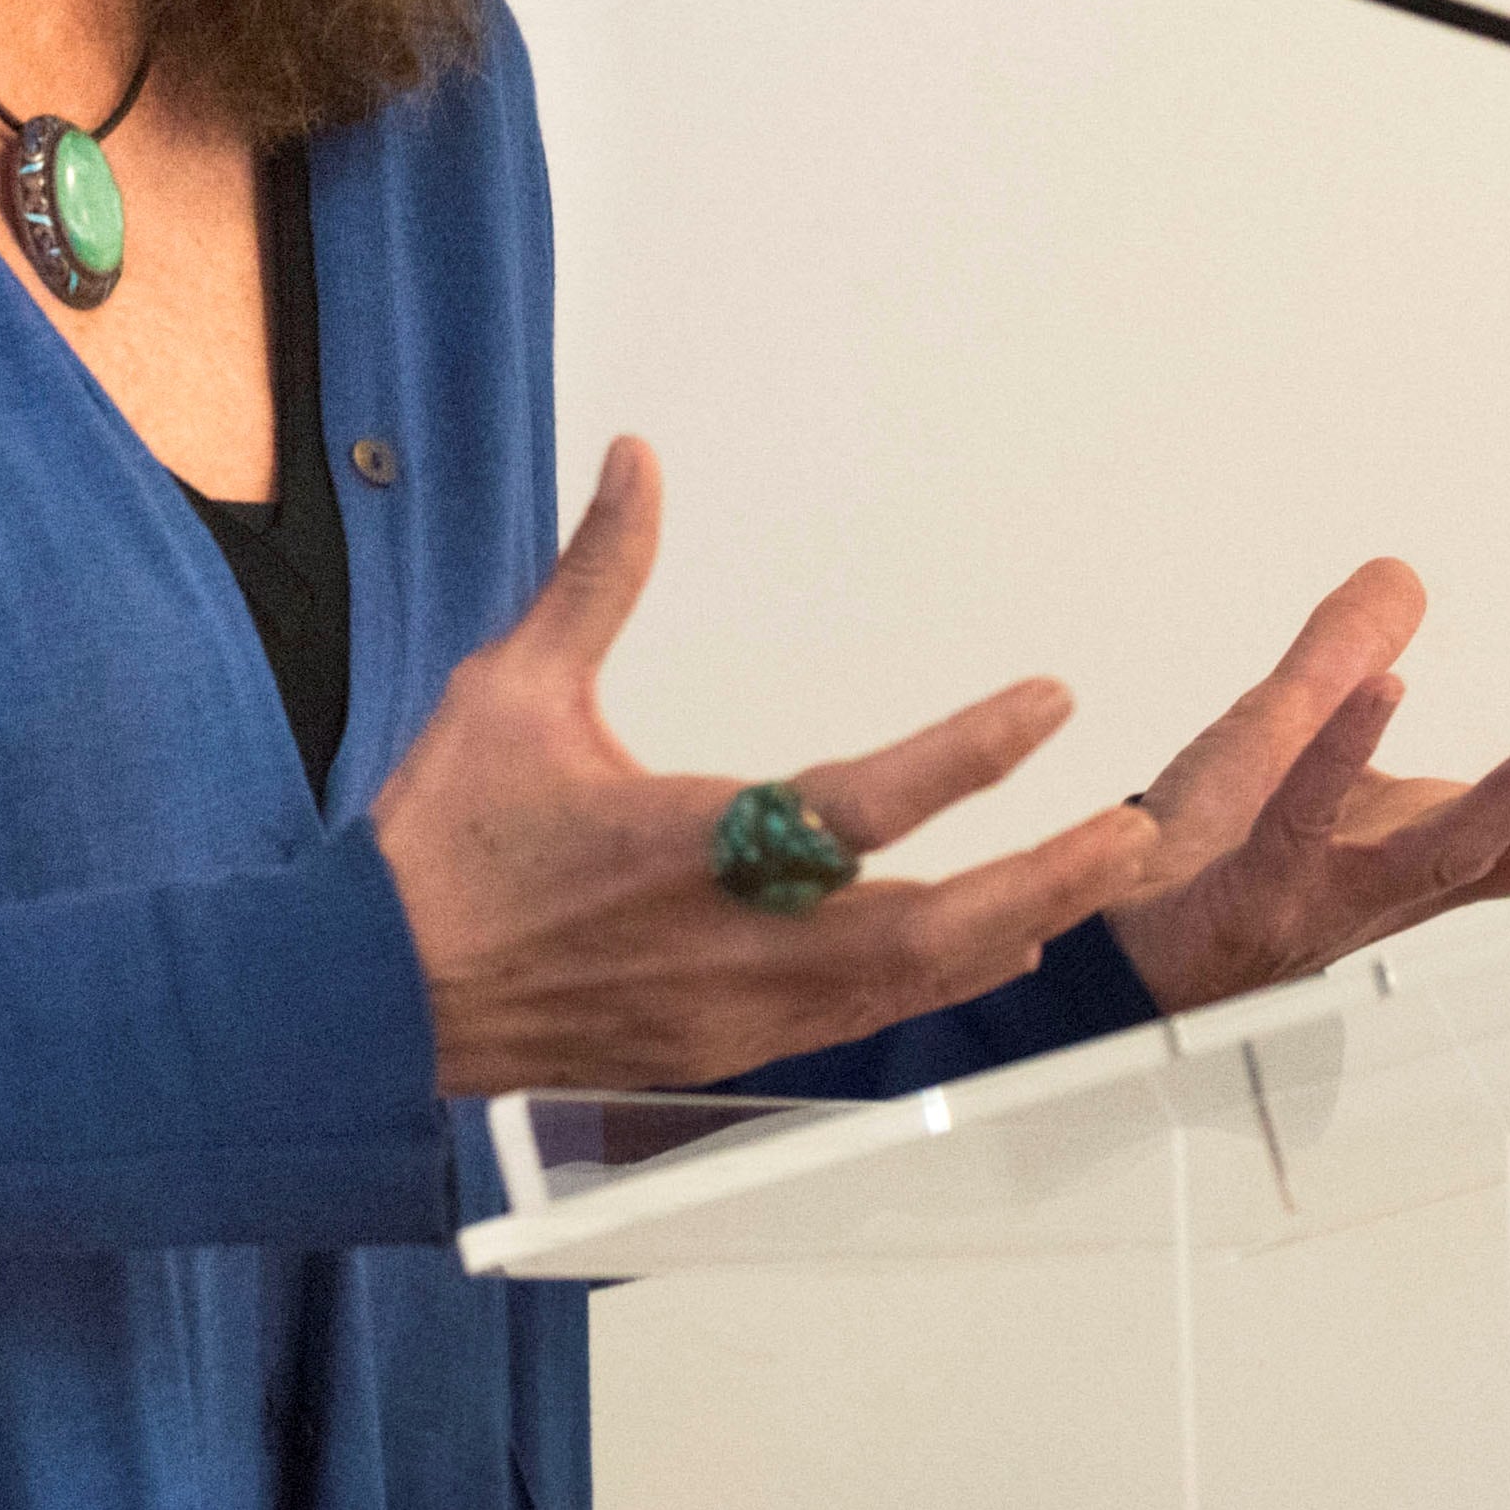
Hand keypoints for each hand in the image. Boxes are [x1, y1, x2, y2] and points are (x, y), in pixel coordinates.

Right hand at [373, 439, 1160, 1097]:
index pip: (862, 801)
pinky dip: (941, 974)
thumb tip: (638, 457)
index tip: (1053, 701)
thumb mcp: (512, 689)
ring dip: (1012, 929)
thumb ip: (599, 575)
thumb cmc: (444, 841)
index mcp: (690, 846)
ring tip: (1098, 875)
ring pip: (914, 984)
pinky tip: (992, 943)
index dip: (971, 754)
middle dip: (1048, 882)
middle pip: (931, 929)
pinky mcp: (729, 1052)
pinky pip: (868, 1019)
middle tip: (1140, 832)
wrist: (370, 1002)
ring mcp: (740, 1014)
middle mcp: (734, 943)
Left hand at [1104, 560, 1509, 1016]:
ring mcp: (1330, 894)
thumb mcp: (1286, 730)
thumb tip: (1406, 576)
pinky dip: (1345, 752)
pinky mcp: (1249, 888)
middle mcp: (1400, 884)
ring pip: (1458, 850)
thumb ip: (1342, 656)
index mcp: (1427, 846)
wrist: (1100, 941)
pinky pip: (1305, 815)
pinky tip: (1388, 688)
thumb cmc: (1202, 850)